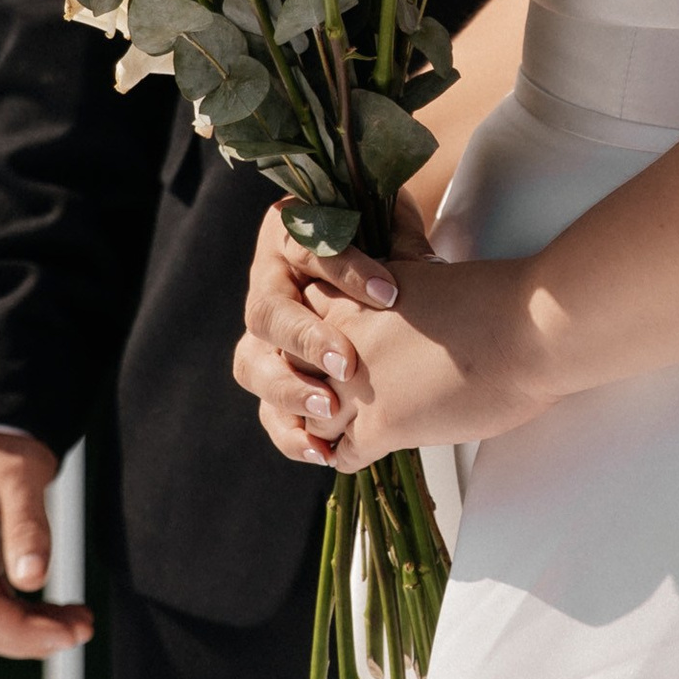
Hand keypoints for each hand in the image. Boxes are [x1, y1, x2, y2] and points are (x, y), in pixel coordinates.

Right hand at [0, 431, 91, 657]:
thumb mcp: (20, 473)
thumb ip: (26, 525)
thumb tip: (33, 580)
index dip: (21, 631)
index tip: (65, 635)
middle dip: (30, 637)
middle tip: (80, 629)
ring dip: (29, 631)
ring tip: (76, 622)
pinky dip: (22, 614)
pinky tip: (55, 611)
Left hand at [234, 229, 542, 468]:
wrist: (530, 328)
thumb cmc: (500, 300)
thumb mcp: (431, 279)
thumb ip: (400, 291)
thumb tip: (406, 299)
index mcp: (356, 297)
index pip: (301, 315)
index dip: (309, 335)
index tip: (320, 351)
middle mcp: (345, 339)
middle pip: (294, 369)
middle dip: (305, 384)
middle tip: (318, 396)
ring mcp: (359, 385)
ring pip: (312, 416)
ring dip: (323, 426)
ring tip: (336, 432)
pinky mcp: (384, 426)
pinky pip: (342, 454)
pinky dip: (346, 457)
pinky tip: (360, 453)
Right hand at [237, 197, 433, 461]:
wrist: (363, 258)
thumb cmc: (378, 237)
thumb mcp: (388, 226)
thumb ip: (400, 242)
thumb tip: (424, 268)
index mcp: (288, 237)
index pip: (309, 251)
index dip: (346, 272)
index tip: (390, 293)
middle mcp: (266, 285)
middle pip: (268, 314)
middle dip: (306, 341)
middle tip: (346, 365)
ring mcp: (262, 336)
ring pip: (253, 366)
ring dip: (290, 392)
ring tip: (330, 411)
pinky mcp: (271, 378)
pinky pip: (267, 409)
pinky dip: (291, 434)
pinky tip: (322, 452)